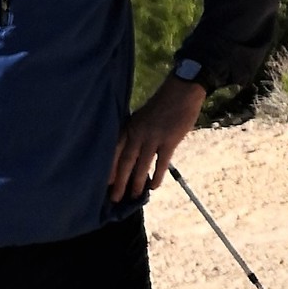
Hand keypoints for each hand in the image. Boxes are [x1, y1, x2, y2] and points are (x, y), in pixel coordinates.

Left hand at [109, 75, 205, 202]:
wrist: (182, 90)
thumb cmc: (163, 103)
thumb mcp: (142, 115)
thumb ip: (136, 131)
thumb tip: (132, 152)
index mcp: (130, 126)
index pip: (115, 151)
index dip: (110, 168)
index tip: (105, 184)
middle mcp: (138, 133)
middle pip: (126, 161)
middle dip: (120, 182)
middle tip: (115, 198)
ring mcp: (154, 137)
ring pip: (142, 165)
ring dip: (137, 183)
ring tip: (134, 196)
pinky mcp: (170, 140)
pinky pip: (161, 163)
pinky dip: (158, 176)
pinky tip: (154, 186)